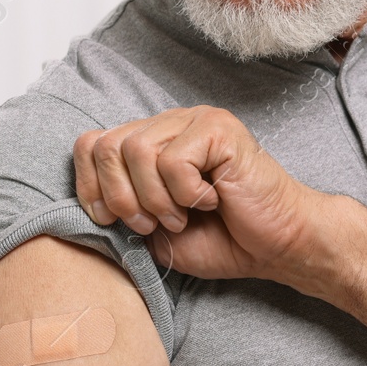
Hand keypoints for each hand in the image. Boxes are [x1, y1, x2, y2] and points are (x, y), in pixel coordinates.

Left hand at [72, 106, 326, 281]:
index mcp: (151, 142)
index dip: (91, 186)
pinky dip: (185, 194)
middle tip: (152, 223)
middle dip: (120, 197)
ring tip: (182, 216)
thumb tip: (89, 203)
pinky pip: (173, 160)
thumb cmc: (222, 239)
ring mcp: (195, 120)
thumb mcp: (155, 231)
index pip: (90, 144)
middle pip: (106, 146)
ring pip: (136, 151)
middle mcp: (170, 123)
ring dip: (155, 199)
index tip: (112, 221)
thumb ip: (122, 210)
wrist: (277, 245)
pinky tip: (212, 201)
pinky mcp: (219, 128)